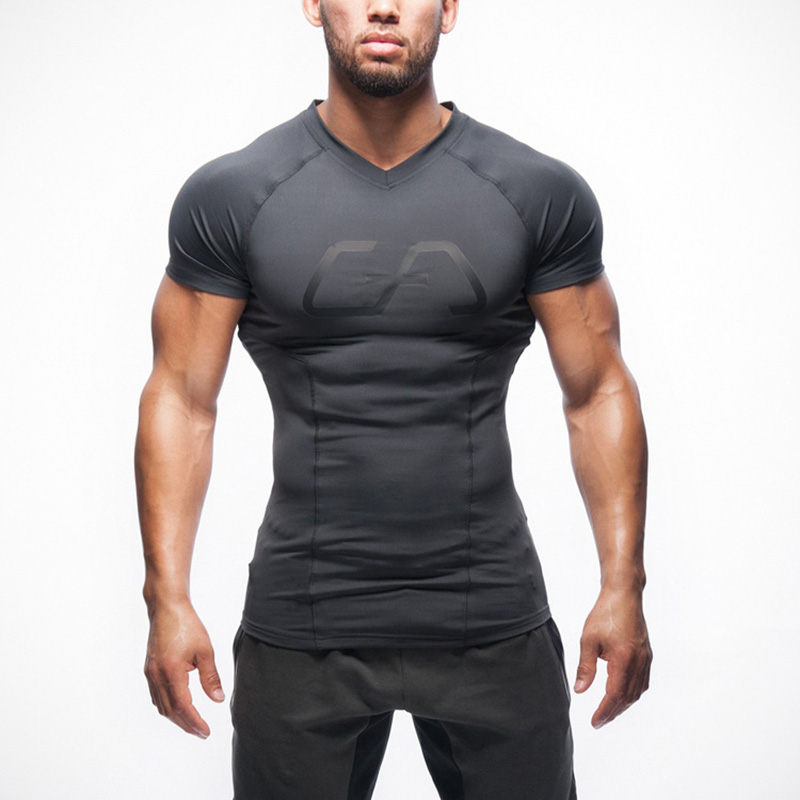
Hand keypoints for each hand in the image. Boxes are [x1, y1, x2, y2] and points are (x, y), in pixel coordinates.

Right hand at [143, 600, 224, 737]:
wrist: (167, 608)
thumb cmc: (187, 625)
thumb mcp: (205, 650)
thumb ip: (210, 677)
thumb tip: (218, 699)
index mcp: (171, 672)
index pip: (183, 706)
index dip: (195, 722)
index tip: (206, 732)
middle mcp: (157, 676)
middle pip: (170, 711)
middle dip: (186, 725)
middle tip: (201, 732)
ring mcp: (150, 673)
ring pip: (161, 705)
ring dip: (176, 717)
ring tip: (192, 723)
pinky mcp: (149, 669)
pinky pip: (156, 695)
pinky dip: (167, 706)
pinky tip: (177, 706)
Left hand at [574, 586, 651, 728]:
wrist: (624, 595)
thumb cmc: (604, 614)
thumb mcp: (588, 639)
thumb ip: (585, 667)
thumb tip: (580, 690)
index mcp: (624, 659)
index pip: (615, 694)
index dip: (605, 711)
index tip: (595, 722)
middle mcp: (639, 662)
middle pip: (628, 697)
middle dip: (613, 712)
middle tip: (598, 721)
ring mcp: (646, 659)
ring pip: (637, 691)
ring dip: (623, 704)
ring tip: (608, 711)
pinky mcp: (647, 654)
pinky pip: (642, 682)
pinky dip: (632, 693)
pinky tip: (622, 694)